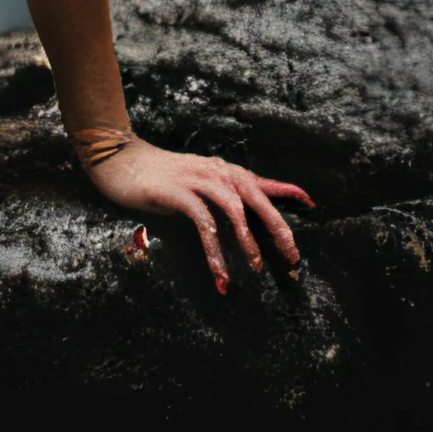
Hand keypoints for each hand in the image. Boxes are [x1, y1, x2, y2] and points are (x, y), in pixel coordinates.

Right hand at [78, 136, 308, 291]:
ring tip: (255, 269)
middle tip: (291, 258)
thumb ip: (223, 193)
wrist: (120, 160)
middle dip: (277, 228)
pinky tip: (220, 271)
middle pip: (257, 198)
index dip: (289, 193)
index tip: (312, 205)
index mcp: (224, 171)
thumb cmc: (160, 175)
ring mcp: (197, 179)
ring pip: (233, 210)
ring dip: (247, 241)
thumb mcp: (198, 180)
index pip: (263, 183)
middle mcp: (216, 171)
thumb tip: (248, 208)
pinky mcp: (177, 192)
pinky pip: (203, 223)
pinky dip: (214, 249)